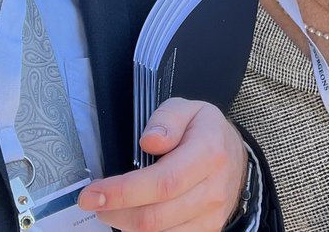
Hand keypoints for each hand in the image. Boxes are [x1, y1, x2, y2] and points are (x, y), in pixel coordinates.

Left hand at [78, 98, 246, 231]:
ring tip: (113, 207)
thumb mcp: (187, 109)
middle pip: (156, 215)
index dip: (123, 192)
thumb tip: (149, 142)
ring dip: (126, 224)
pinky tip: (132, 216)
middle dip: (116, 212)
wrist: (235, 156)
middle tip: (94, 202)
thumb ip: (166, 120)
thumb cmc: (204, 130)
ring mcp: (212, 215)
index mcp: (208, 153)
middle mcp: (213, 189)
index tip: (93, 193)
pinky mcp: (208, 231)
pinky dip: (144, 231)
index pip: (162, 182)